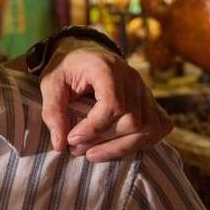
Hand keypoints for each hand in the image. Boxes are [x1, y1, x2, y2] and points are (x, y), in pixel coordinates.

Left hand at [38, 39, 171, 161]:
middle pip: (132, 120)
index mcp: (107, 68)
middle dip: (104, 141)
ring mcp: (145, 90)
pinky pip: (158, 127)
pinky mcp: (151, 101)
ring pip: (147, 128)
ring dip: (121, 147)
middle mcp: (132, 77)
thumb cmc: (66, 70)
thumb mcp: (50, 84)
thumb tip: (60, 145)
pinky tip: (118, 146)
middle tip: (76, 149)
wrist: (84, 55)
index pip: (113, 104)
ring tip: (93, 154)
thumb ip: (52, 112)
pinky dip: (141, 142)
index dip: (94, 128)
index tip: (72, 139)